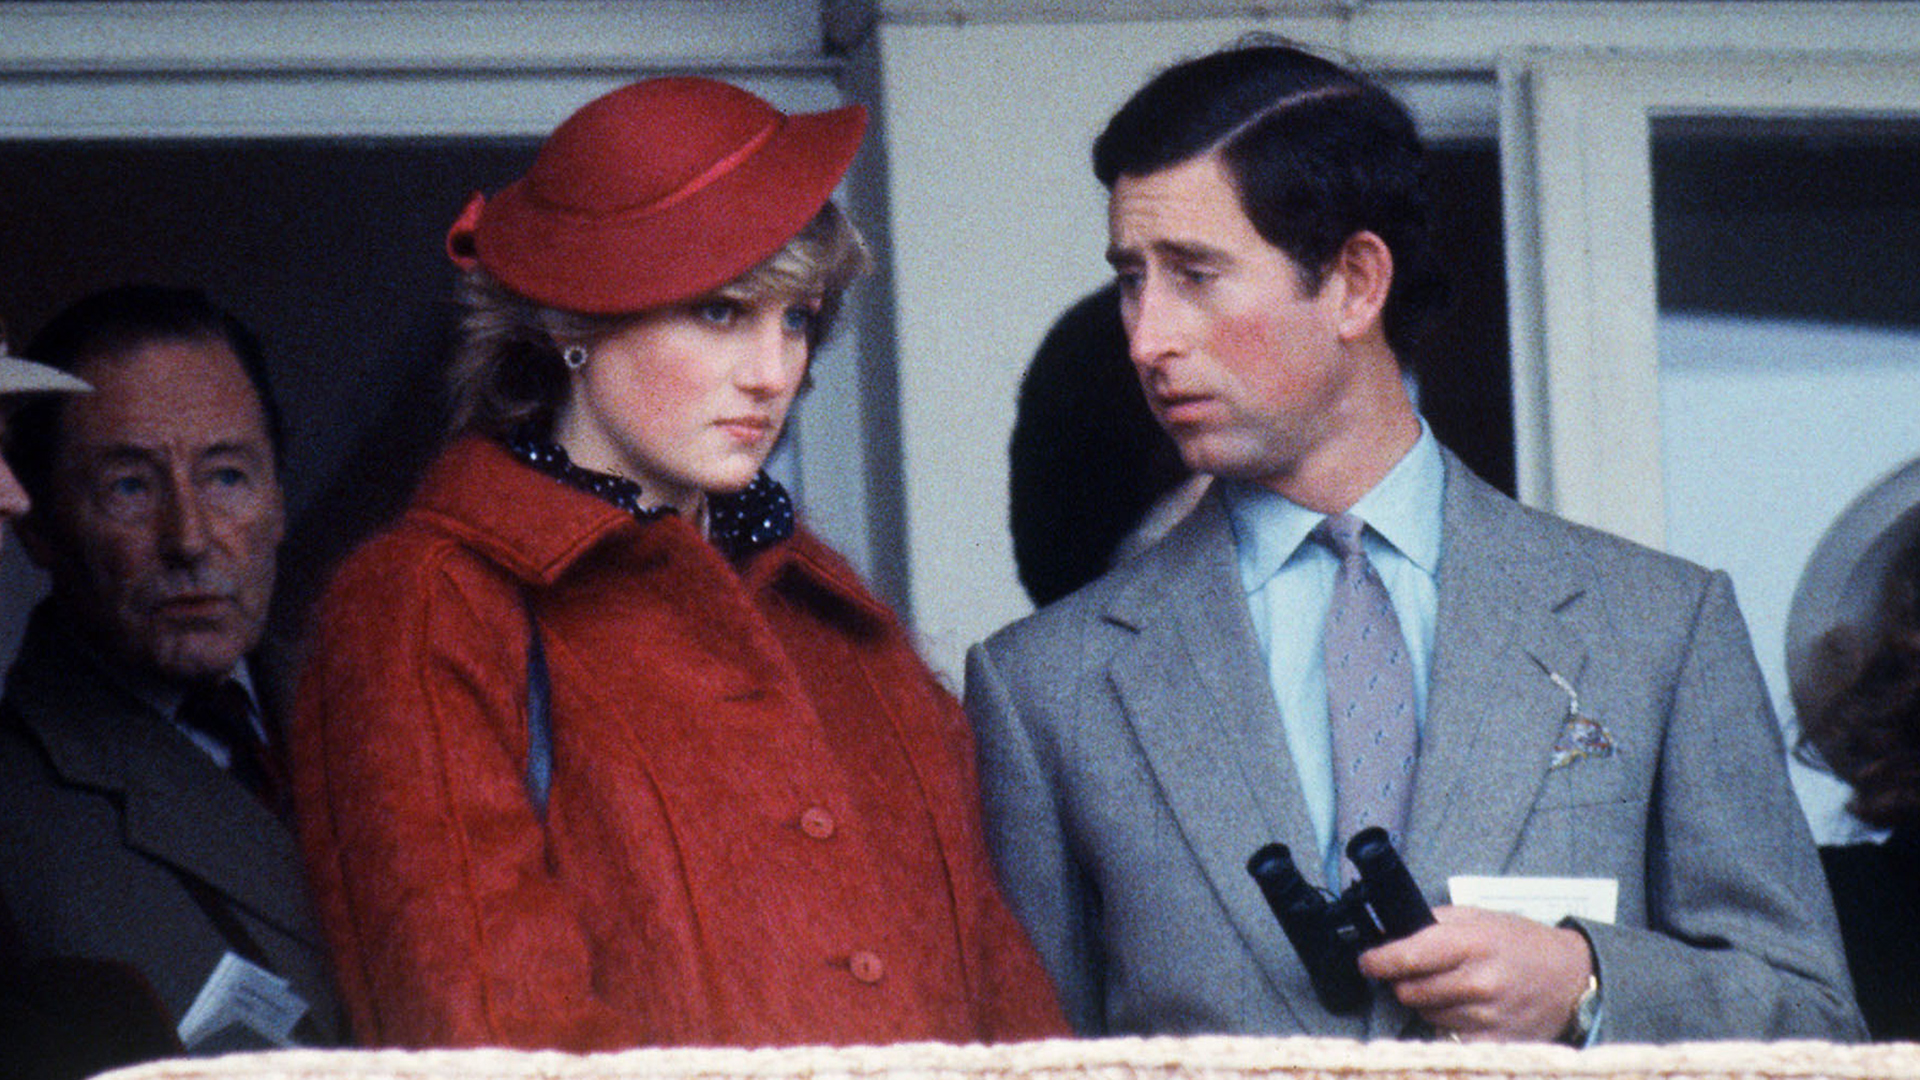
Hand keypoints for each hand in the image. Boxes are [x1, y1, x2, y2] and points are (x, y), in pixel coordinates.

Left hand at [1356, 905, 1593, 1042]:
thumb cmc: (1521, 944)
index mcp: (1471, 944)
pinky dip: (1449, 1025)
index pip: (1407, 957)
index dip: (1378, 961)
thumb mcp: (1478, 917)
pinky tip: (1465, 1010)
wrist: (1571, 978)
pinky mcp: (1494, 1042)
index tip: (1368, 962)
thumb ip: (1434, 923)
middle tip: (1418, 973)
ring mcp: (1487, 1015)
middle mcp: (1478, 981)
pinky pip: (1448, 1037)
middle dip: (1404, 982)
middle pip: (1409, 991)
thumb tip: (1390, 932)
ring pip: (1426, 1015)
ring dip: (1428, 1003)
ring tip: (1453, 988)